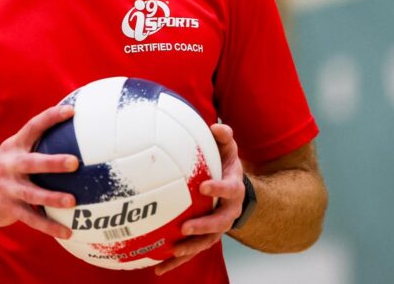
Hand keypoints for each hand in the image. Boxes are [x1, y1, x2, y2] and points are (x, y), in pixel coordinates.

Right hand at [0, 104, 78, 239]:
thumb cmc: (0, 171)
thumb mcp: (10, 153)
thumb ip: (32, 145)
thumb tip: (68, 135)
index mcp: (13, 147)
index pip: (33, 126)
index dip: (51, 117)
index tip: (71, 111)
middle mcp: (10, 165)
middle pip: (33, 162)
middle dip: (53, 162)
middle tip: (74, 162)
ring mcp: (8, 188)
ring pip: (33, 194)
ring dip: (52, 198)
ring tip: (72, 201)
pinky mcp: (8, 208)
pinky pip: (32, 219)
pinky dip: (49, 226)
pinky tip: (66, 232)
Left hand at [155, 123, 244, 275]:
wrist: (235, 191)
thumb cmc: (225, 165)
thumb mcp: (228, 150)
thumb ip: (224, 137)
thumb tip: (215, 125)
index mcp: (234, 189)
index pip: (230, 189)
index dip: (218, 189)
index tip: (203, 186)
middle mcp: (229, 212)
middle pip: (219, 224)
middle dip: (203, 227)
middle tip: (186, 227)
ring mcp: (218, 229)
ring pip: (206, 243)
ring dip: (190, 249)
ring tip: (172, 253)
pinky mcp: (205, 239)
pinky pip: (191, 252)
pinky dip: (176, 262)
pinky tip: (157, 269)